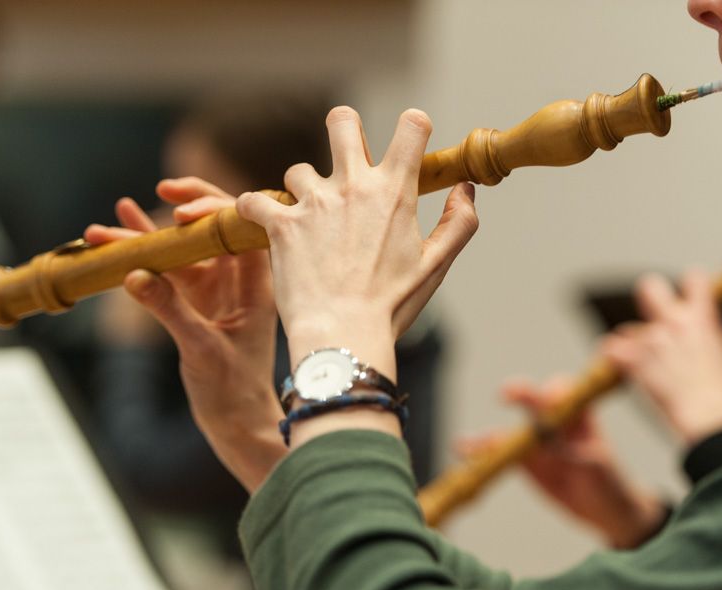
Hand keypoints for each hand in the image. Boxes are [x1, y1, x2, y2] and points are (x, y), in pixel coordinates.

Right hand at [85, 177, 285, 492]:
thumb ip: (169, 310)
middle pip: (215, 226)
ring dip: (150, 234)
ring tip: (111, 219)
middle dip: (188, 203)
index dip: (213, 210)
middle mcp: (238, 278)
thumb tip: (133, 274)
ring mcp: (216, 287)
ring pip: (184, 247)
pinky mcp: (196, 300)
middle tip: (162, 188)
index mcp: (256, 284)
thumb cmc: (234, 390)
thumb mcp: (200, 349)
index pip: (240, 230)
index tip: (179, 212)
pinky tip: (115, 239)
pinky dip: (144, 256)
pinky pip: (170, 268)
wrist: (237, 423)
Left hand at [235, 107, 477, 445]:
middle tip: (344, 155)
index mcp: (394, 191)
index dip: (412, 125)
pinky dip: (257, 211)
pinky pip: (255, 201)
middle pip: (342, 121)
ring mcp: (314, 202)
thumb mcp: (437, 265)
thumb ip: (459, 222)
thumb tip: (465, 189)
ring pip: (299, 170)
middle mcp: (353, 185)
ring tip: (309, 223)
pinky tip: (265, 226)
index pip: (411, 126)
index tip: (408, 140)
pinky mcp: (281, 224)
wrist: (344, 335)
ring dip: (303, 192)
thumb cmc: (392, 305)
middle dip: (343, 128)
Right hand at [459, 378, 665, 549]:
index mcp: (579, 415)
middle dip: (520, 395)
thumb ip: (574, 453)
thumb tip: (551, 445)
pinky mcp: (523, 460)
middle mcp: (553, 421)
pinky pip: (499, 454)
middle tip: (507, 395)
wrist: (603, 509)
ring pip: (509, 430)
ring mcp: (535, 440)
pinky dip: (481, 453)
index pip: (564, 393)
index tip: (550, 400)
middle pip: (532, 402)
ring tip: (470, 445)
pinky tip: (464, 451)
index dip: (555, 393)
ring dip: (489, 436)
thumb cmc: (608, 481)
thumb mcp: (597, 467)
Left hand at [602, 270, 721, 446]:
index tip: (688, 296)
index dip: (690, 285)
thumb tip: (695, 329)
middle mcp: (673, 322)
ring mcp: (651, 339)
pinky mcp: (632, 359)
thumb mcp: (720, 352)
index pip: (694, 280)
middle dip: (649, 296)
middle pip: (649, 287)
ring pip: (627, 330)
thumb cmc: (720, 393)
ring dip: (632, 345)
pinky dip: (614, 358)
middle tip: (652, 313)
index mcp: (702, 318)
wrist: (708, 416)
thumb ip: (702, 333)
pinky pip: (610, 348)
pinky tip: (622, 368)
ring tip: (647, 367)